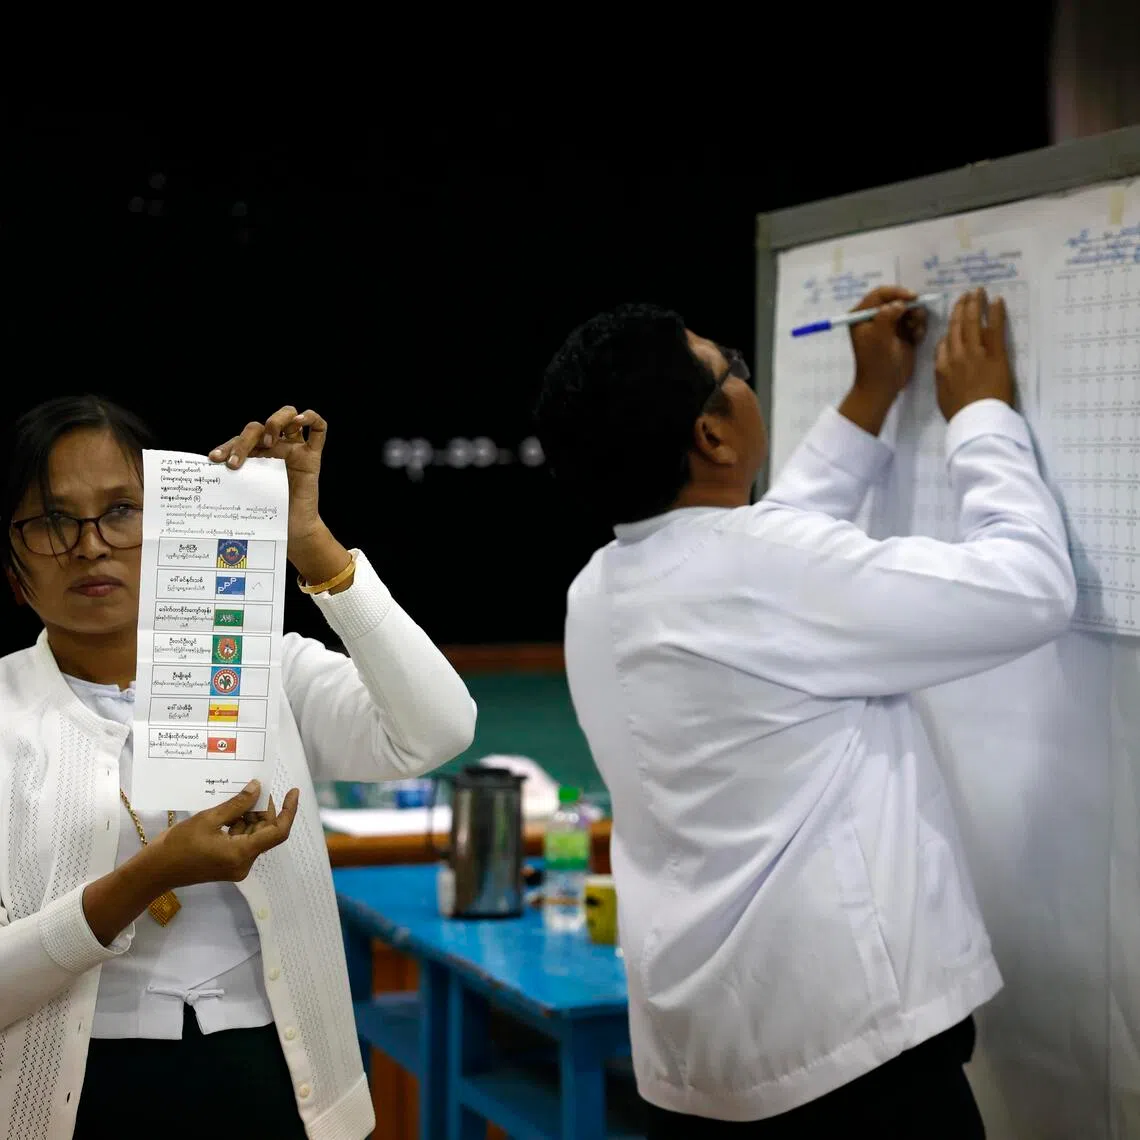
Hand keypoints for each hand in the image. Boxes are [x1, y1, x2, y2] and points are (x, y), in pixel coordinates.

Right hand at [150, 781, 299, 889]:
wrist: (155, 871)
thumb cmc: (178, 845)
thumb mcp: (208, 819)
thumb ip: (236, 804)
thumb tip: (257, 788)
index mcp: (242, 854)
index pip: (278, 832)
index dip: (289, 811)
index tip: (293, 791)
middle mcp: (244, 863)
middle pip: (265, 832)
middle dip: (263, 809)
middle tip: (254, 788)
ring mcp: (236, 865)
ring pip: (254, 835)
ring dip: (250, 816)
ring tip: (240, 796)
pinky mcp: (228, 864)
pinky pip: (242, 841)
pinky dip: (240, 825)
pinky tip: (230, 810)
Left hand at [209, 406, 326, 547]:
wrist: (292, 529)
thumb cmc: (269, 513)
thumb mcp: (247, 492)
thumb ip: (236, 478)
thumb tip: (209, 468)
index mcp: (255, 454)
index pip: (239, 439)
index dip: (227, 446)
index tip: (215, 459)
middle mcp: (273, 447)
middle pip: (258, 427)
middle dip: (244, 441)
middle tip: (237, 463)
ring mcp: (294, 449)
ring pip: (288, 414)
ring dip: (275, 422)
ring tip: (269, 441)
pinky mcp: (312, 456)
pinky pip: (319, 429)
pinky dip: (310, 418)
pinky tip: (299, 421)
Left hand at [849, 285, 926, 401]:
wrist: (883, 386)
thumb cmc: (876, 362)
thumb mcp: (878, 337)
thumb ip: (887, 316)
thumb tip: (899, 303)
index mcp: (861, 316)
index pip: (879, 294)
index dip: (897, 293)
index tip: (912, 297)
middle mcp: (875, 317)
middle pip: (896, 300)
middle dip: (909, 307)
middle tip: (915, 318)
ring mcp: (889, 325)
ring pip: (908, 310)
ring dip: (915, 317)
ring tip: (914, 331)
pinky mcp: (901, 334)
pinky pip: (914, 322)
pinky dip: (918, 327)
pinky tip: (916, 338)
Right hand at [935, 289, 1013, 420]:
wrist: (976, 419)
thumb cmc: (960, 414)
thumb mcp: (942, 397)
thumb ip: (942, 379)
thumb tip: (944, 369)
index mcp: (942, 367)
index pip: (943, 343)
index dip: (949, 330)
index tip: (953, 322)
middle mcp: (956, 355)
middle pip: (956, 327)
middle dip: (960, 309)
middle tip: (965, 296)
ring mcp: (975, 353)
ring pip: (972, 322)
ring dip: (975, 304)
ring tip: (978, 292)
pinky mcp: (995, 354)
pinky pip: (995, 328)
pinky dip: (995, 313)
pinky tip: (997, 301)